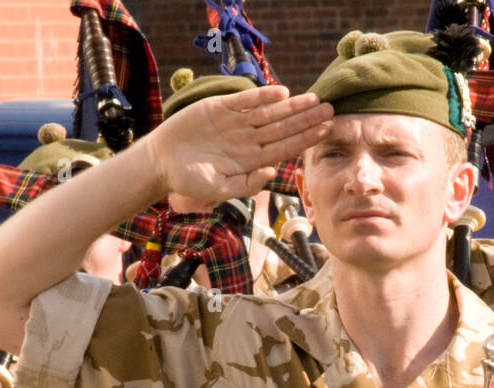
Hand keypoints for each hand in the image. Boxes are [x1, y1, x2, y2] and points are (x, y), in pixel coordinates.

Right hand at [149, 86, 333, 203]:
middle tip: (331, 109)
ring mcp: (235, 123)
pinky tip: (281, 92)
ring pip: (269, 113)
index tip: (327, 131)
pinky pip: (245, 101)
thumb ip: (245, 184)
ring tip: (314, 99)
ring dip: (291, 106)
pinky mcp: (220, 108)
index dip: (306, 138)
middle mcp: (248, 140)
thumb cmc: (189, 180)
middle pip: (283, 127)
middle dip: (306, 119)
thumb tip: (272, 172)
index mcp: (251, 160)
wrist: (162, 163)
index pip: (285, 147)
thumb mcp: (218, 189)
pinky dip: (261, 96)